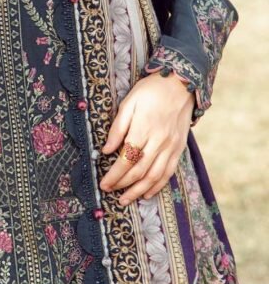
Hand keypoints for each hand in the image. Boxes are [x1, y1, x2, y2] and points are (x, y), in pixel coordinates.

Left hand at [98, 70, 195, 204]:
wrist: (180, 84)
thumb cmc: (150, 91)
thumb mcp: (129, 102)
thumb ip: (118, 128)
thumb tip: (105, 150)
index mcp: (144, 129)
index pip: (126, 159)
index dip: (114, 175)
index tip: (104, 183)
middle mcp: (159, 141)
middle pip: (139, 171)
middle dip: (123, 184)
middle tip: (110, 192)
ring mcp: (171, 146)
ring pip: (154, 176)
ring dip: (138, 190)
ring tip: (126, 199)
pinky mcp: (179, 148)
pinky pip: (168, 172)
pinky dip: (157, 185)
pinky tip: (147, 192)